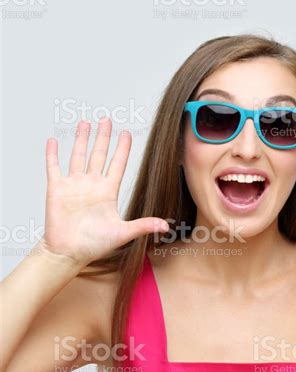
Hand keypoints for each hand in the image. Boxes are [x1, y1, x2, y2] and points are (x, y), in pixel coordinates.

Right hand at [39, 118, 168, 266]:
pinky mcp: (56, 189)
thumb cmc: (94, 245)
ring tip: (85, 122)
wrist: (68, 253)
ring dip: (81, 139)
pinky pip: (54, 167)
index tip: (127, 133)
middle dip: (103, 137)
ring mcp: (74, 185)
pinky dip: (52, 154)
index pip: (117, 165)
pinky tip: (53, 140)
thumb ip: (143, 225)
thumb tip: (166, 226)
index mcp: (107, 192)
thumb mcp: (122, 232)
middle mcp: (92, 185)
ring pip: (78, 155)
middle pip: (99, 154)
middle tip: (107, 119)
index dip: (122, 149)